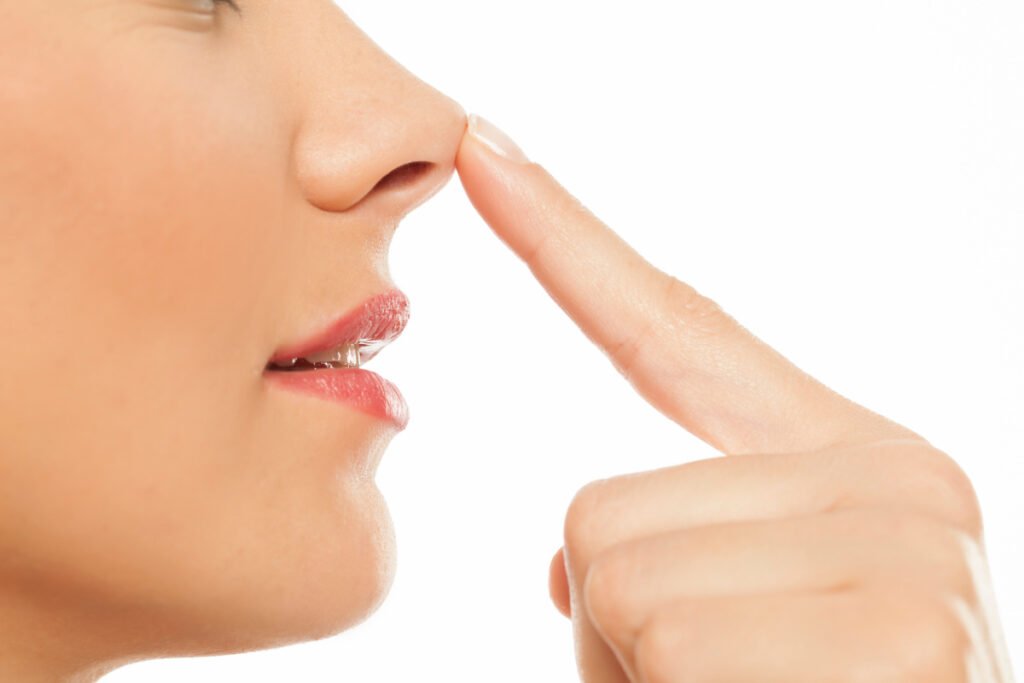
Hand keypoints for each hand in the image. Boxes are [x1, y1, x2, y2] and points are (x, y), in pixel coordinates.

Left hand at [455, 115, 1014, 682]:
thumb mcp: (729, 631)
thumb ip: (667, 560)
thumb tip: (570, 569)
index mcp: (841, 463)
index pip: (667, 326)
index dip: (561, 235)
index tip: (482, 148)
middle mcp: (891, 481)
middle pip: (596, 511)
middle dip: (619, 635)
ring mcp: (907, 548)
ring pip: (612, 580)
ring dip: (644, 681)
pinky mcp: (908, 632)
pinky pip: (662, 643)